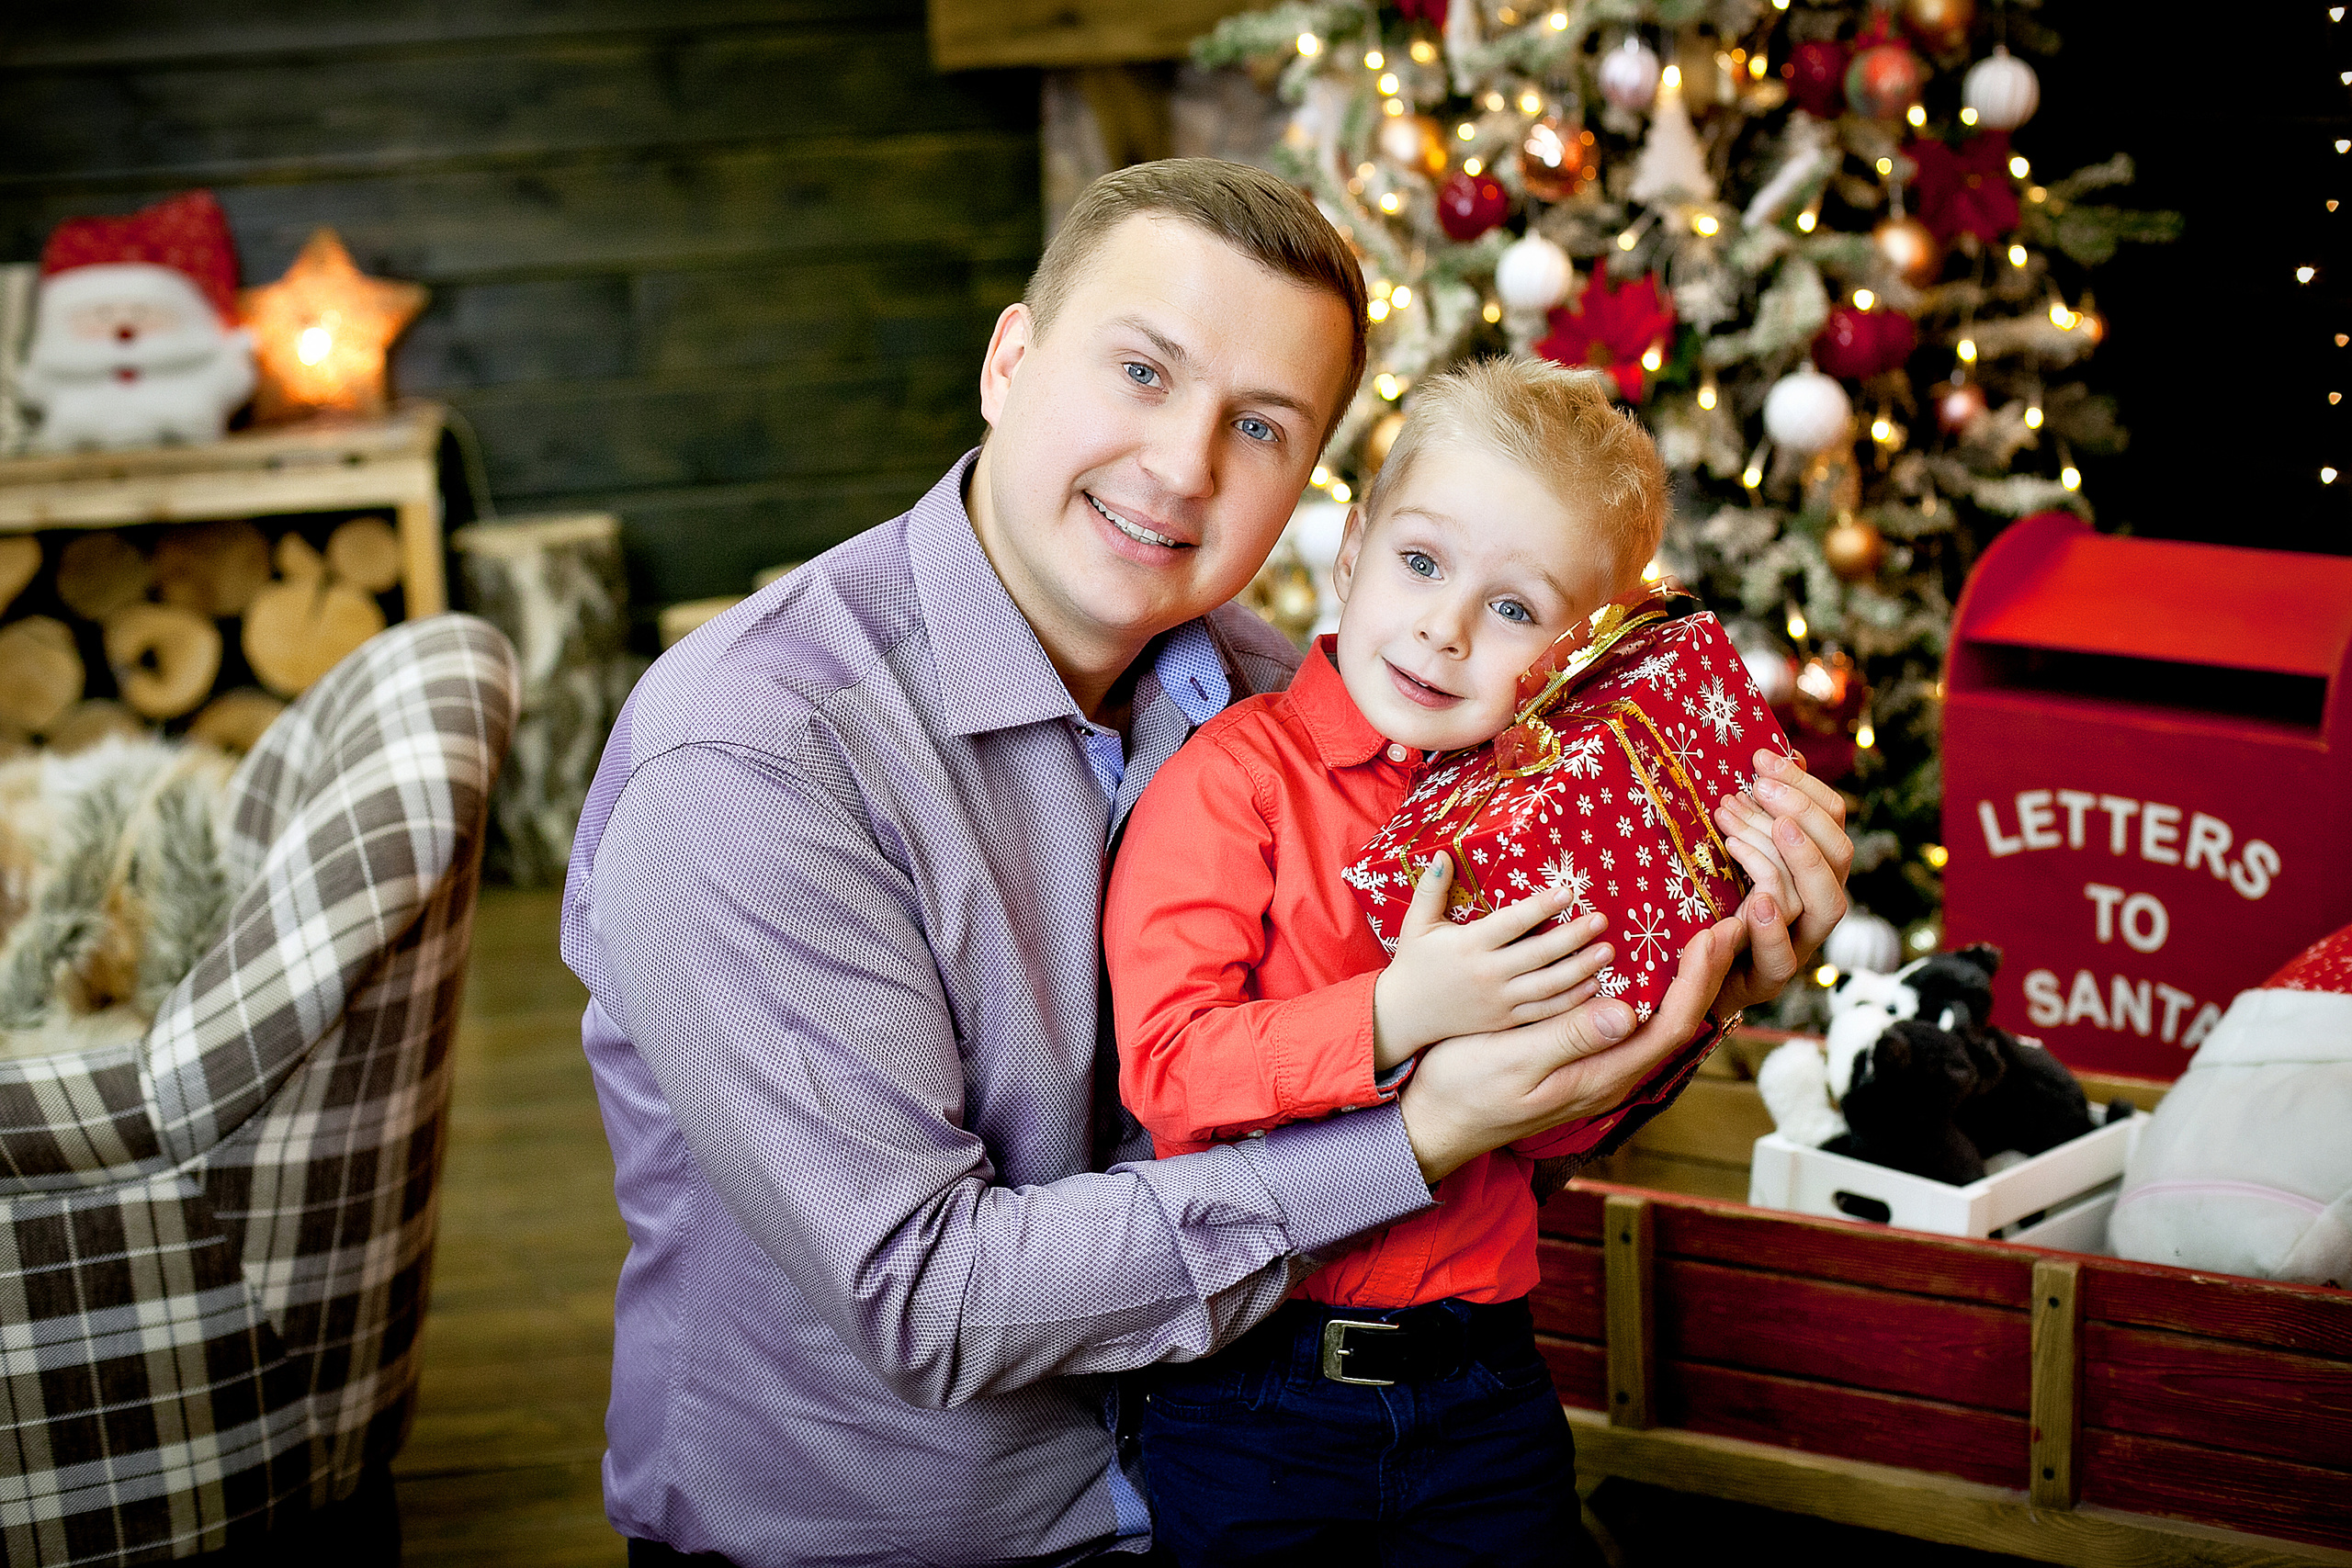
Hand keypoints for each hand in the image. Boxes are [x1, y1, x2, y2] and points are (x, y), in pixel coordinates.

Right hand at [1372, 853, 1613, 1070]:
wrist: (1405, 1015)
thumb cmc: (1414, 962)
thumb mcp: (1417, 923)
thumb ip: (1431, 888)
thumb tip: (1444, 853)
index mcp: (1469, 945)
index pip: (1512, 923)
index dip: (1541, 907)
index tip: (1567, 892)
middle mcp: (1487, 974)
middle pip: (1539, 954)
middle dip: (1574, 936)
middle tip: (1601, 920)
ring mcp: (1499, 1000)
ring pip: (1548, 985)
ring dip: (1581, 968)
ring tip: (1607, 951)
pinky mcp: (1505, 1020)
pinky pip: (1543, 1011)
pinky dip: (1570, 1000)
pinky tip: (1593, 986)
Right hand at [1397, 917, 1744, 1183]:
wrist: (1433, 1123)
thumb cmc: (1465, 1087)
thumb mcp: (1512, 1059)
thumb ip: (1569, 1037)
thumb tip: (1628, 1012)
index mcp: (1601, 1077)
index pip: (1672, 1027)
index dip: (1698, 980)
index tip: (1712, 934)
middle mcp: (1612, 1077)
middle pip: (1679, 1024)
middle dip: (1707, 974)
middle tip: (1729, 923)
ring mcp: (1599, 1072)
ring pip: (1661, 1024)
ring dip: (1687, 980)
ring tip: (1703, 935)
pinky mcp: (1583, 1063)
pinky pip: (1636, 1025)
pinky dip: (1655, 989)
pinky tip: (1649, 964)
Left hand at [1709, 750, 1851, 1017]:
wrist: (1682, 982)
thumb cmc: (1704, 906)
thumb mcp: (1723, 854)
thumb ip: (1749, 813)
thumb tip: (1770, 753)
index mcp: (1812, 872)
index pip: (1833, 821)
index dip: (1804, 786)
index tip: (1760, 758)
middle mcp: (1814, 907)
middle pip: (1840, 858)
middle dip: (1802, 815)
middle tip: (1754, 787)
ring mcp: (1796, 945)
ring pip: (1820, 902)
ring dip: (1776, 857)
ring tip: (1733, 828)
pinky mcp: (1764, 980)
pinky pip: (1782, 956)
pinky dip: (1770, 926)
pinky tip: (1752, 900)